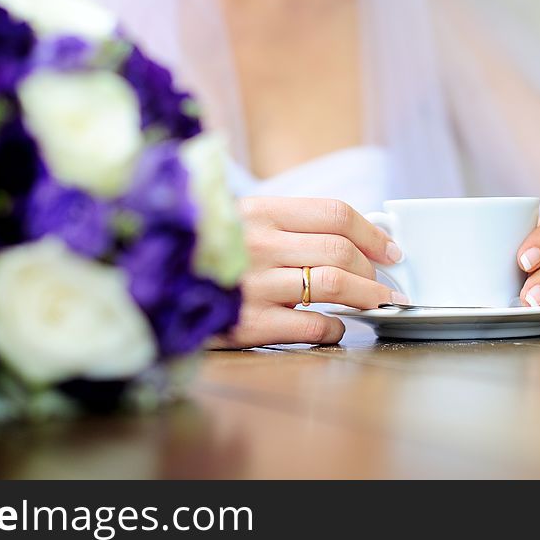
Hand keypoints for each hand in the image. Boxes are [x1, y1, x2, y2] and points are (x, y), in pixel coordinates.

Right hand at [208, 197, 402, 348]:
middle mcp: (257, 243)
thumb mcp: (237, 222)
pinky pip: (311, 326)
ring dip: (366, 297)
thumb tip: (349, 239)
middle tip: (384, 283)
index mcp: (258, 211)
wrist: (148, 283)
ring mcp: (253, 284)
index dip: (372, 232)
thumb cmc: (201, 252)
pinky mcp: (248, 324)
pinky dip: (335, 328)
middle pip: (340, 250)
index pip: (334, 212)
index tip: (390, 249)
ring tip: (376, 303)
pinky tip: (335, 327)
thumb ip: (285, 225)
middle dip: (373, 270)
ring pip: (333, 285)